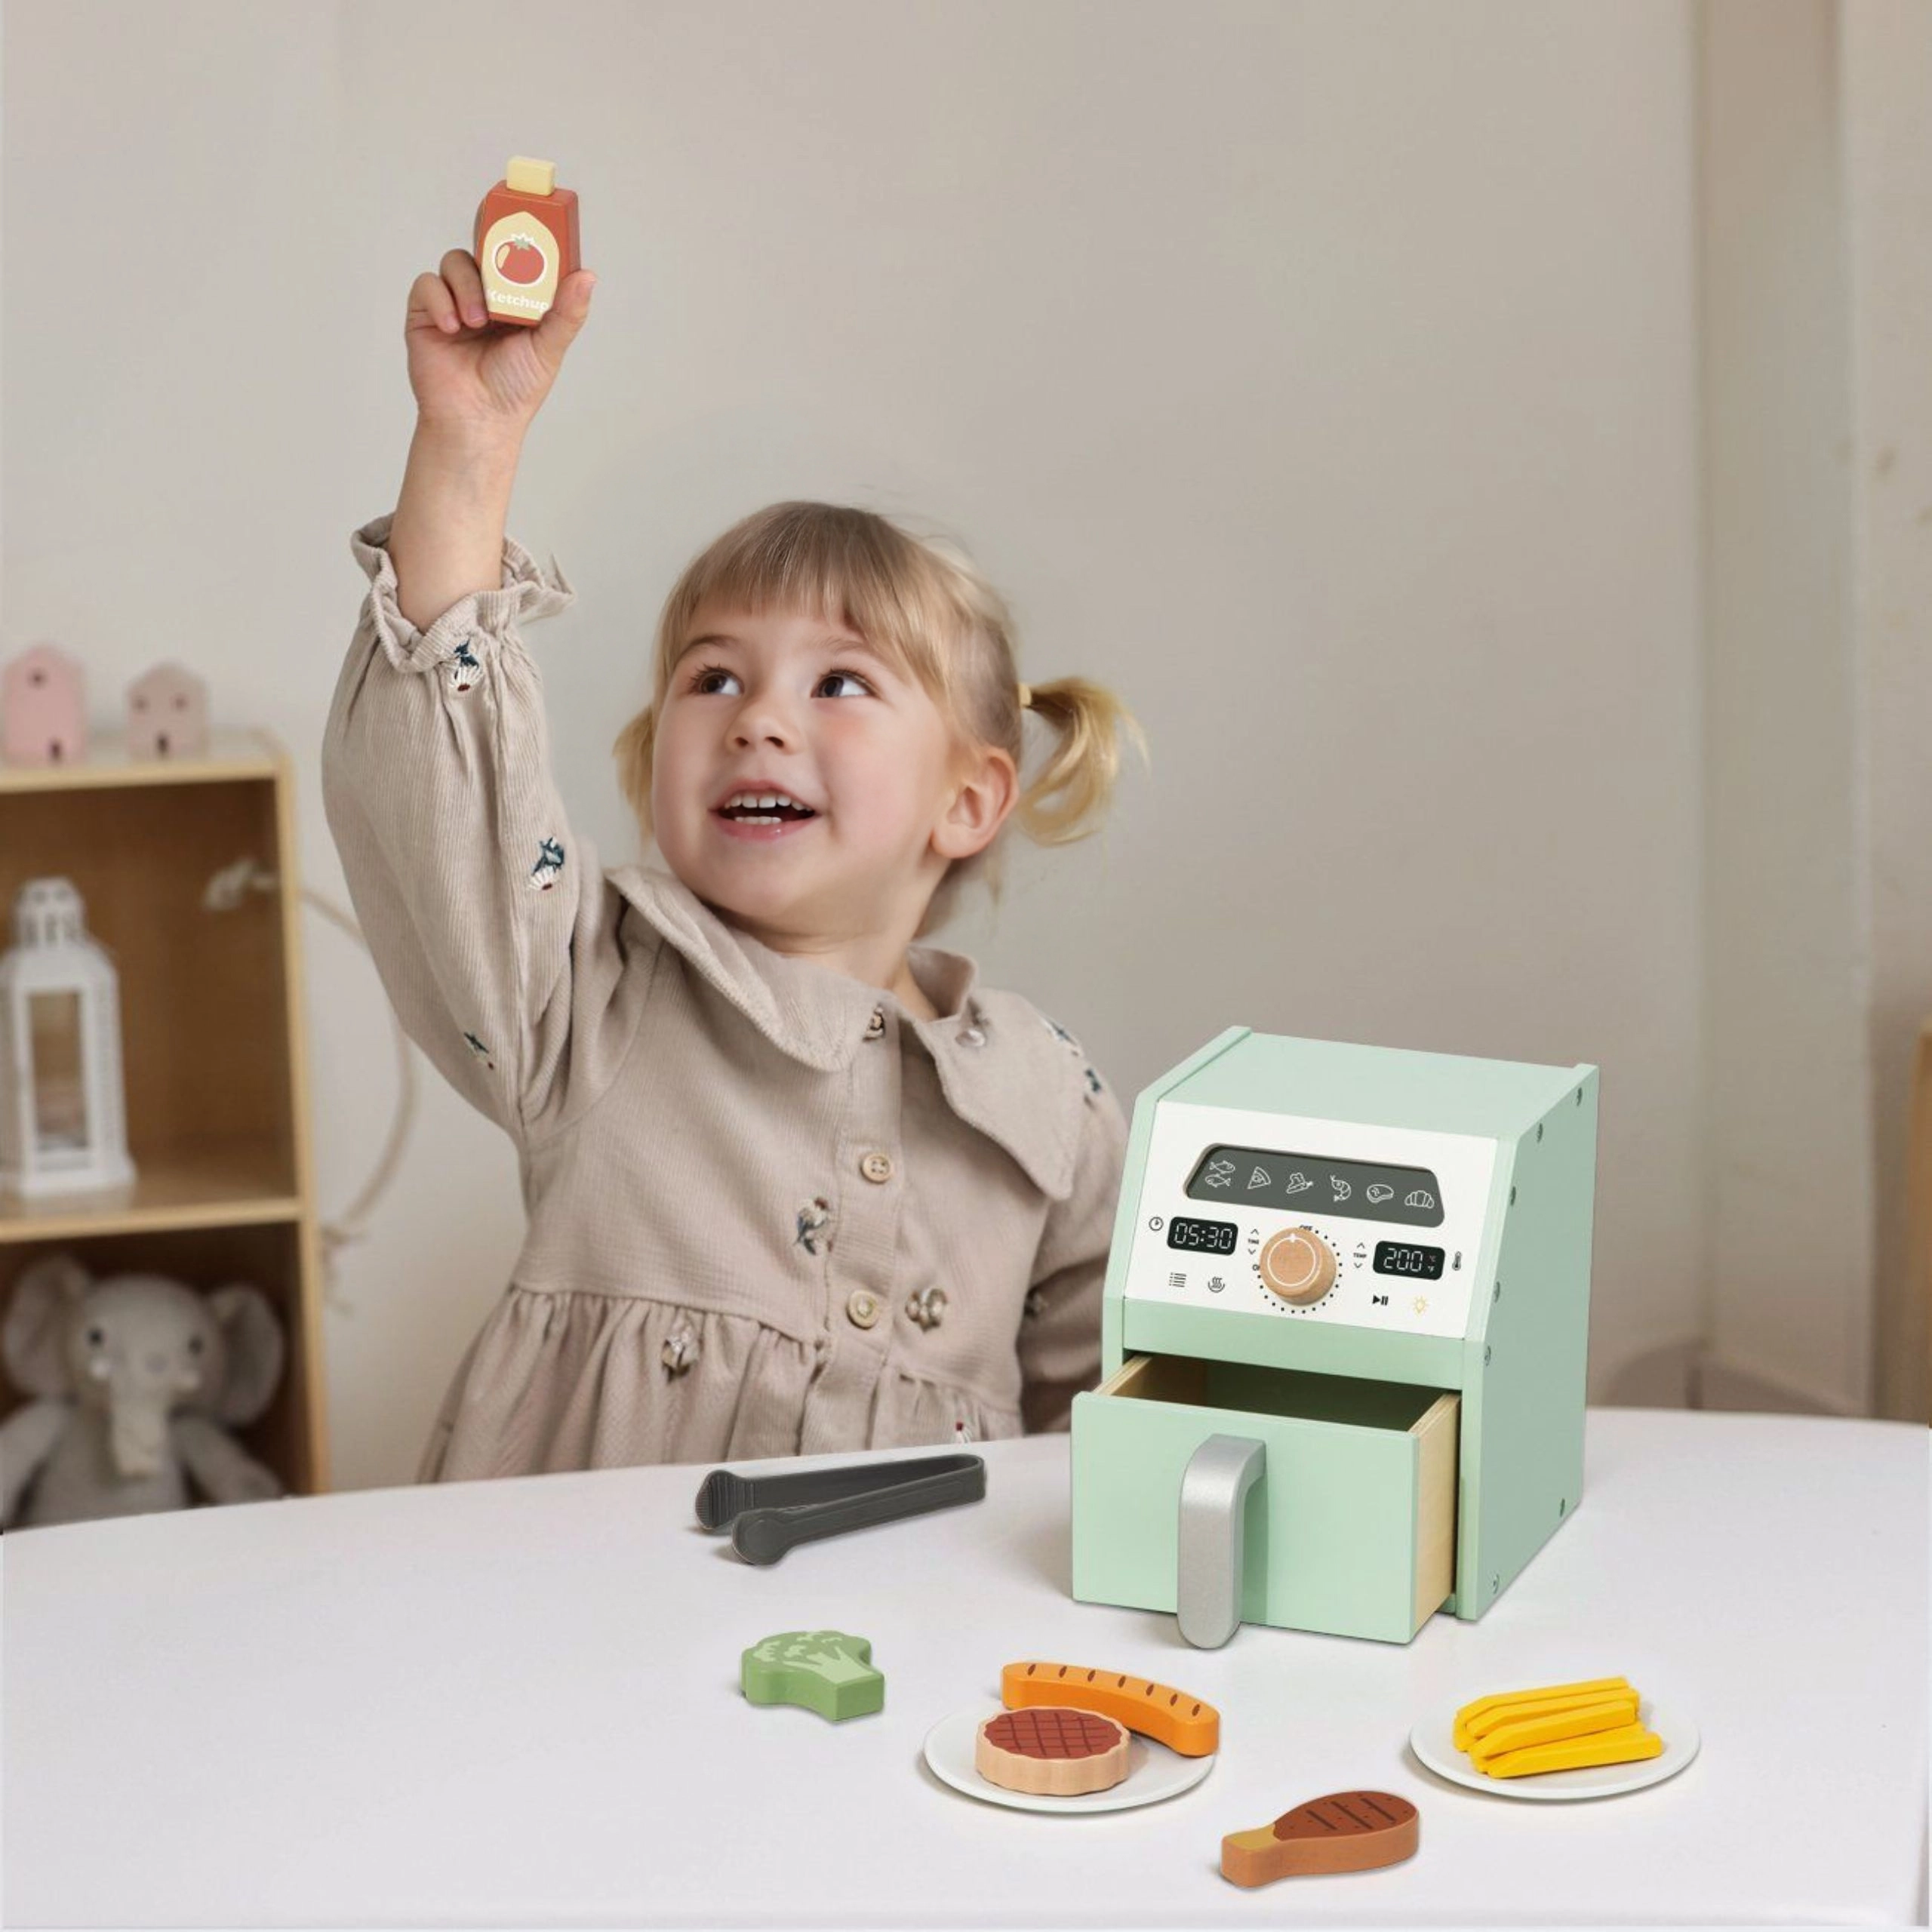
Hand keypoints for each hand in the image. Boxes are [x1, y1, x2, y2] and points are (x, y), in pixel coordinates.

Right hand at [404, 248, 595, 439]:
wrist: (477, 420)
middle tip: (501, 268)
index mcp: (516, 299)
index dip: (521, 242)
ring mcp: (454, 301)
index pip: (517, 256)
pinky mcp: (426, 313)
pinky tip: (453, 327)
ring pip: (455, 262)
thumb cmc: (514, 390)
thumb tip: (588, 276)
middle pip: (483, 248)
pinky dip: (440, 300)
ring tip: (477, 321)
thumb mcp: (548, 348)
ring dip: (467, 285)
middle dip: (490, 252)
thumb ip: (566, 313)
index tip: (530, 235)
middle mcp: (485, 294)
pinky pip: (427, 284)